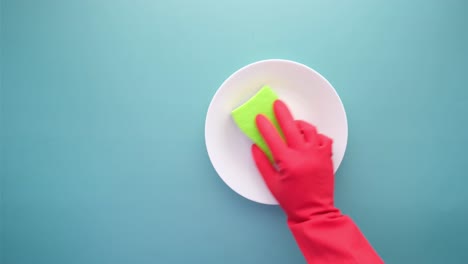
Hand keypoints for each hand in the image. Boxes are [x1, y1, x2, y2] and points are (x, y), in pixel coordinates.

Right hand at [252, 100, 338, 222]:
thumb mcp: (272, 183)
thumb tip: (255, 147)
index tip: (259, 117)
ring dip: (299, 124)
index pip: (273, 138)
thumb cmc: (291, 200)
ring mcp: (317, 154)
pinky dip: (316, 136)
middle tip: (277, 104)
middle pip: (292, 127)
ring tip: (293, 125)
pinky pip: (324, 138)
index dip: (265, 126)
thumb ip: (262, 163)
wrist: (314, 211)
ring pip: (310, 130)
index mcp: (288, 162)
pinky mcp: (327, 157)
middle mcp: (304, 154)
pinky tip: (309, 139)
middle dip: (282, 113)